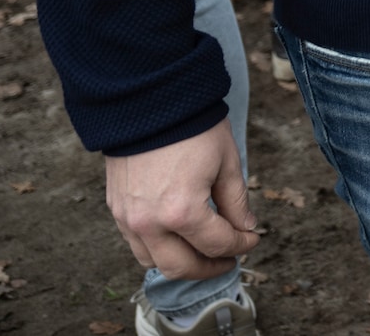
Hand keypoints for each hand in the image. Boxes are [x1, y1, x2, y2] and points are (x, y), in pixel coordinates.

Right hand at [103, 120, 258, 279]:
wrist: (149, 101)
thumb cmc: (193, 128)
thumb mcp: (227, 162)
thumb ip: (236, 201)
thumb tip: (244, 227)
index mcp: (182, 212)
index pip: (217, 244)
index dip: (241, 245)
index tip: (253, 239)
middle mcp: (150, 223)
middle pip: (181, 267)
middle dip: (210, 267)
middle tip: (229, 258)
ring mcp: (128, 219)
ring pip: (153, 262)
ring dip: (181, 263)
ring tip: (204, 251)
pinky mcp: (116, 210)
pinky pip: (136, 243)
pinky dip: (158, 248)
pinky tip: (178, 237)